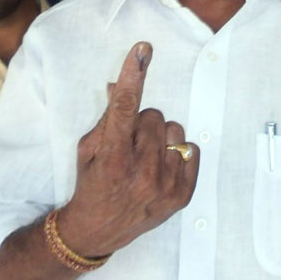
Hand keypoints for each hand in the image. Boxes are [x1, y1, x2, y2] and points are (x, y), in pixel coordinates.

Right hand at [56, 42, 198, 257]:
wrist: (99, 229)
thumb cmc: (93, 183)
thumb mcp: (89, 149)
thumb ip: (108, 117)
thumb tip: (121, 85)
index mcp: (113, 157)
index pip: (125, 107)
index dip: (134, 75)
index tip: (142, 50)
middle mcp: (141, 171)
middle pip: (154, 115)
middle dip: (141, 124)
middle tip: (129, 145)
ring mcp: (165, 185)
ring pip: (174, 130)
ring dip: (160, 138)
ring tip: (145, 158)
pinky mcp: (182, 195)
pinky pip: (191, 149)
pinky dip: (176, 154)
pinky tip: (160, 168)